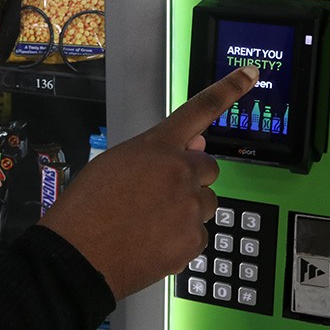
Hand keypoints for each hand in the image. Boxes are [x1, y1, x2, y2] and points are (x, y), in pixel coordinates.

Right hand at [38, 65, 259, 299]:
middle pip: (208, 167)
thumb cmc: (87, 207)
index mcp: (158, 146)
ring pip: (206, 203)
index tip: (251, 74)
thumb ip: (157, 152)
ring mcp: (190, 207)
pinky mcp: (193, 240)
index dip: (229, 88)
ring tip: (151, 221)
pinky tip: (153, 241)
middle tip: (161, 194)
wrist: (79, 255)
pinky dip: (182, 238)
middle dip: (192, 177)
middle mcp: (180, 171)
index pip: (200, 109)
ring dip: (188, 208)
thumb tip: (195, 146)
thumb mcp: (115, 162)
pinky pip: (199, 235)